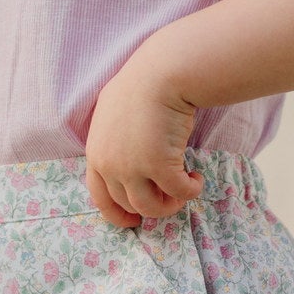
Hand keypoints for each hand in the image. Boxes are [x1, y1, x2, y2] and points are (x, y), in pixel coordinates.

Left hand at [84, 52, 203, 227]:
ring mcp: (131, 167)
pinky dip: (191, 190)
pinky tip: (197, 178)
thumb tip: (125, 156)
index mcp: (96, 152)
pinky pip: (178, 192)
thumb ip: (112, 139)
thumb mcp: (112, 113)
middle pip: (128, 204)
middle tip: (171, 199)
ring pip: (150, 207)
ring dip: (171, 205)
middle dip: (152, 207)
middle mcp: (109, 164)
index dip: (117, 213)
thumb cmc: (142, 85)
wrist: (161, 74)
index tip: (133, 220)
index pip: (99, 196)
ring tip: (184, 189)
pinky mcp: (158, 166)